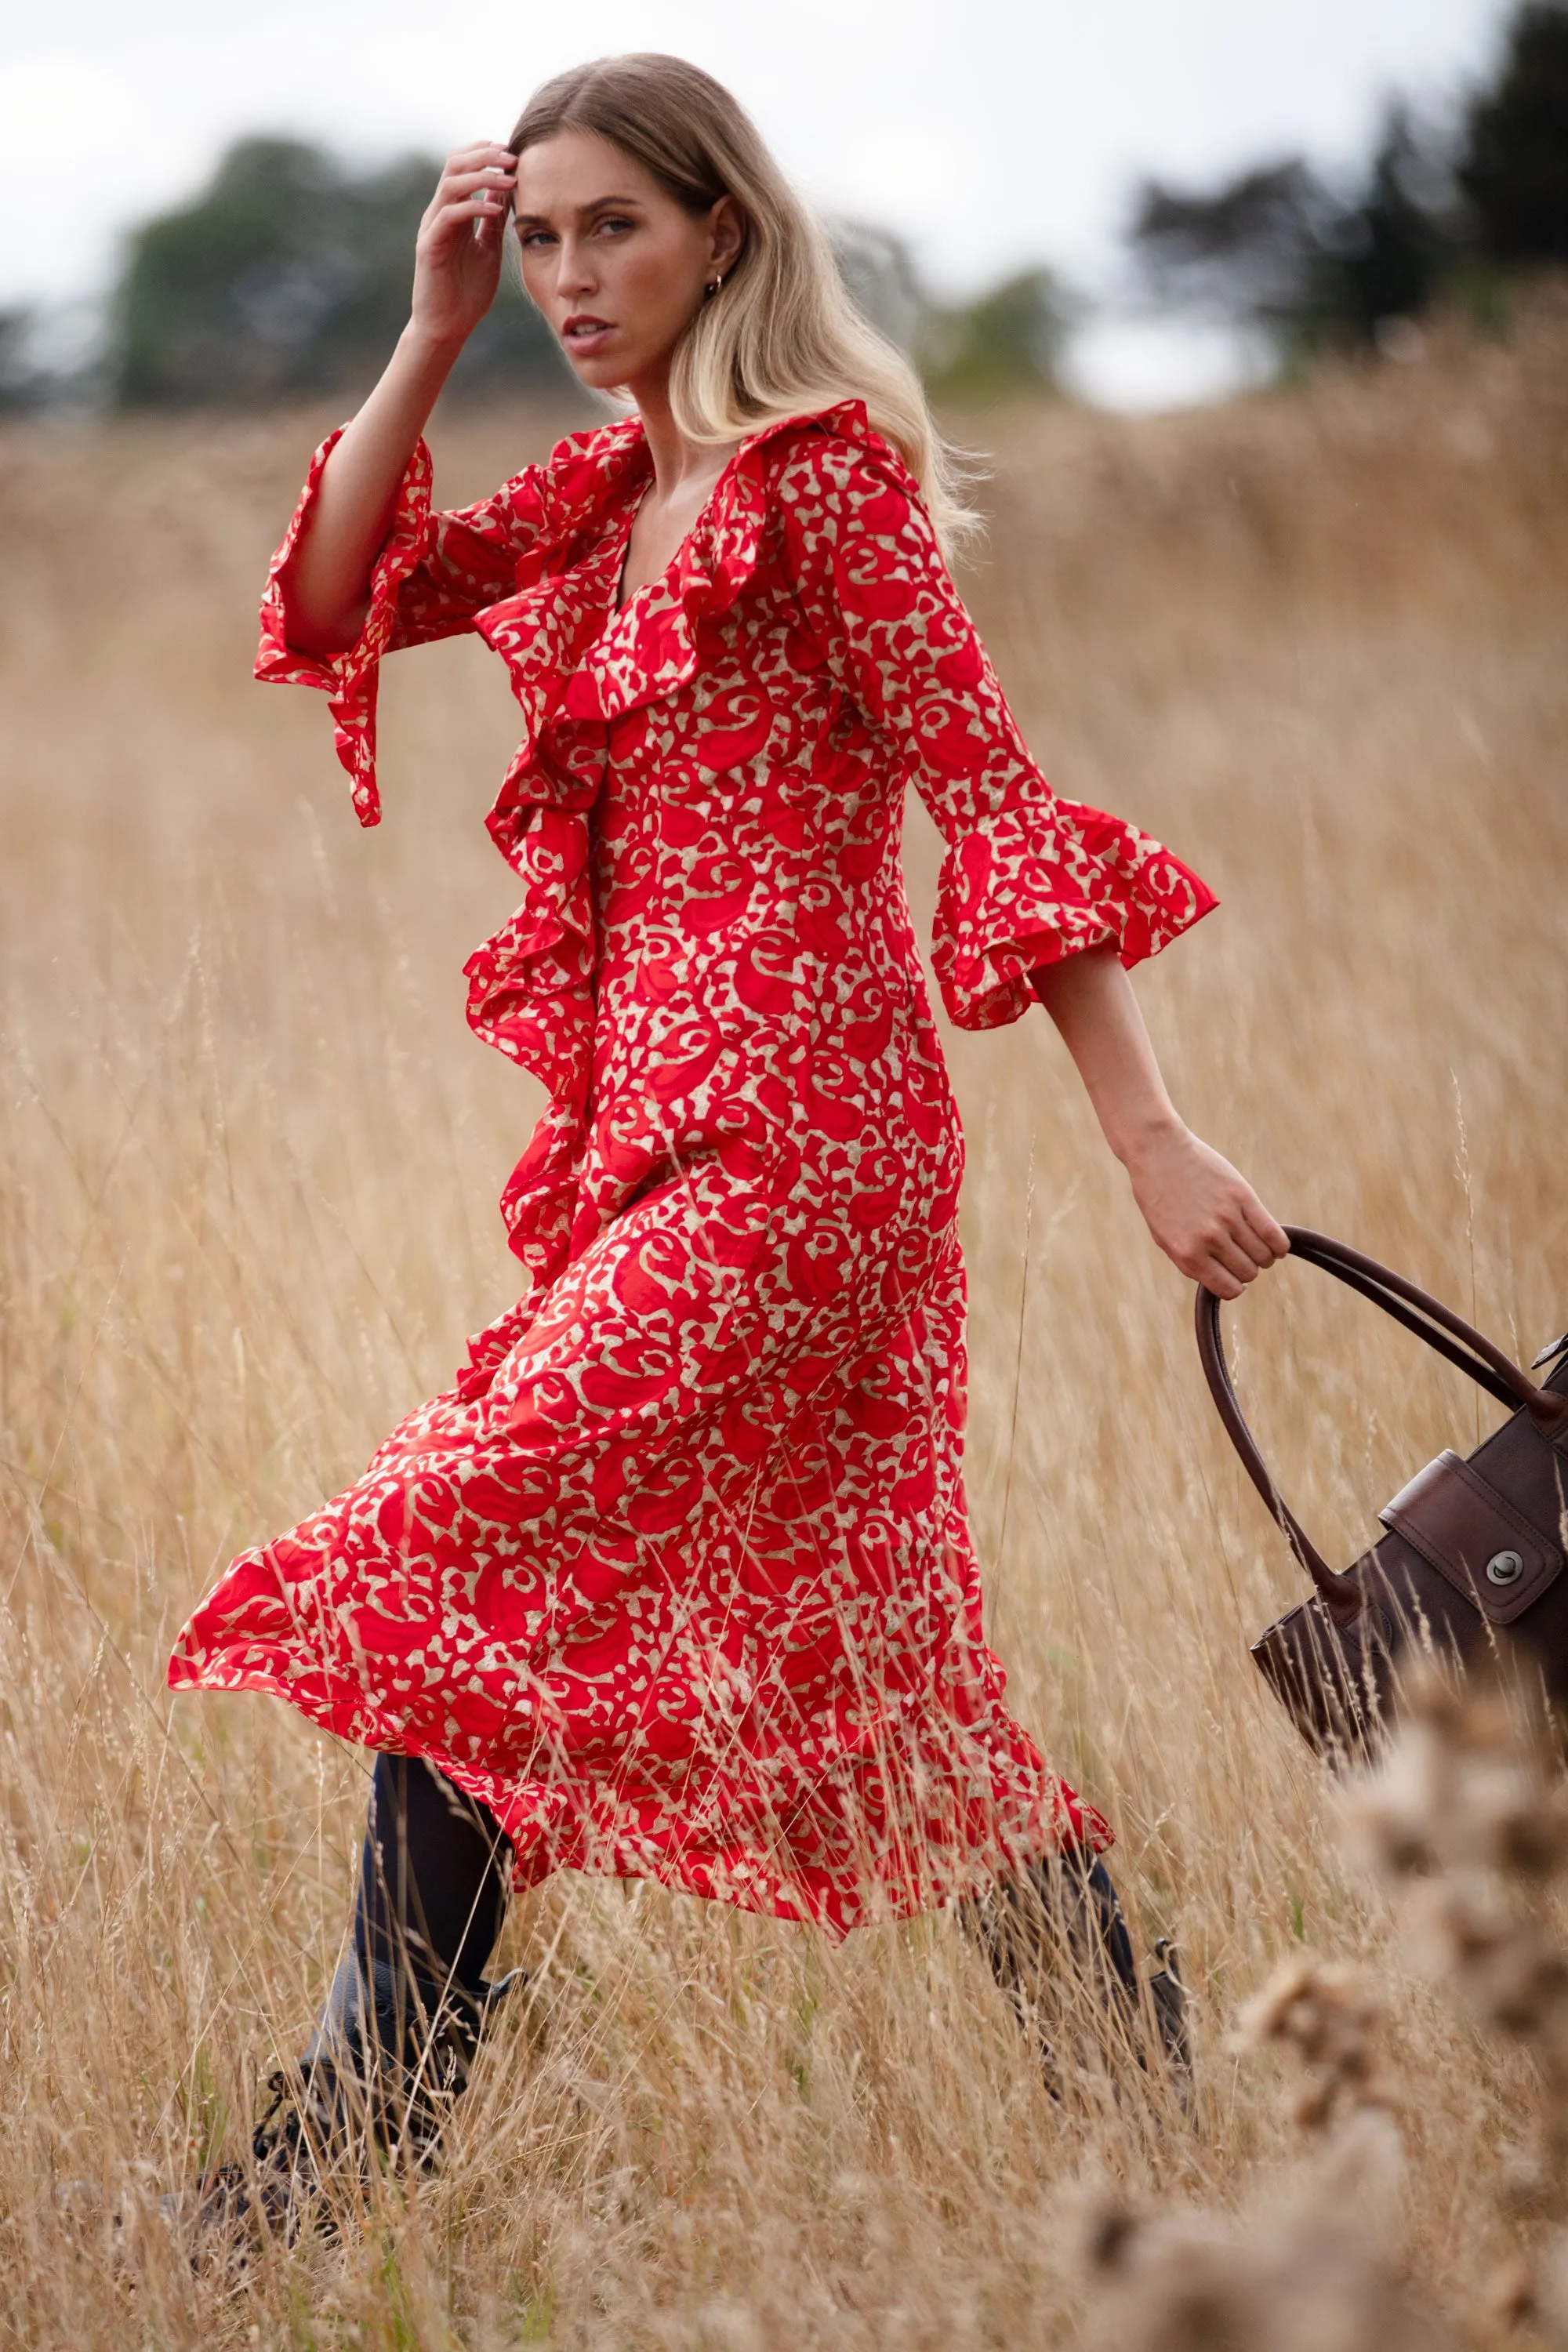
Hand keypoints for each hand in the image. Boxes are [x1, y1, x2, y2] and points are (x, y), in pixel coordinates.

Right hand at [409, 143, 516, 349]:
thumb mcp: (488, 248)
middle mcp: (439, 213)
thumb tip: (506, 191)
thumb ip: (493, 220)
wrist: (448, 326)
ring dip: (482, 176)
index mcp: (453, 211)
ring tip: (509, 179)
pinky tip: (497, 210)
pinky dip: (475, 207)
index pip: (463, 167)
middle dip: (484, 156)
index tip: (512, 152)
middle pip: (454, 165)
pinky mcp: (429, 246)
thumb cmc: (468, 292)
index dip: (484, 153)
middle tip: (512, 156)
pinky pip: (450, 215)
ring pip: (451, 185)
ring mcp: (432, 228)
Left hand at [1123, 1123, 1288, 1298]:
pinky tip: (1277, 1246)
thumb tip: (1226, 1282)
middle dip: (1247, 1269)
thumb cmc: (1160, 1198)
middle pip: (1248, 1271)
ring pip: (1263, 1255)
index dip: (1234, 1286)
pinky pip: (1273, 1233)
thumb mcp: (1165, 1238)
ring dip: (1264, 1257)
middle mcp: (1209, 1239)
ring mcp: (1227, 1217)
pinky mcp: (1243, 1196)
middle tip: (1241, 1256)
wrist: (1159, 1154)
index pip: (1228, 1288)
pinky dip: (1280, 1245)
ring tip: (1255, 1247)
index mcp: (1187, 1254)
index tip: (1233, 1276)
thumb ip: (1192, 1262)